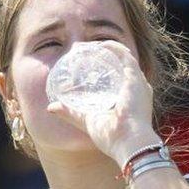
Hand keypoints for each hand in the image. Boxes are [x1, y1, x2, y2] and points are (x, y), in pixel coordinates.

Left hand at [46, 40, 161, 166]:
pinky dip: (113, 47)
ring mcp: (138, 83)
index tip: (87, 64)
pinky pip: (125, 55)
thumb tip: (50, 107)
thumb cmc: (112, 138)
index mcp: (131, 101)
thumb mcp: (87, 121)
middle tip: (87, 53)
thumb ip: (71, 113)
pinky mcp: (135, 78)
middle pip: (122, 67)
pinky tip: (99, 45)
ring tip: (92, 46)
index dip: (105, 70)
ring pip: (124, 57)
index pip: (119, 79)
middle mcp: (138, 90)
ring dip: (108, 49)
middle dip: (106, 58)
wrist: (128, 143)